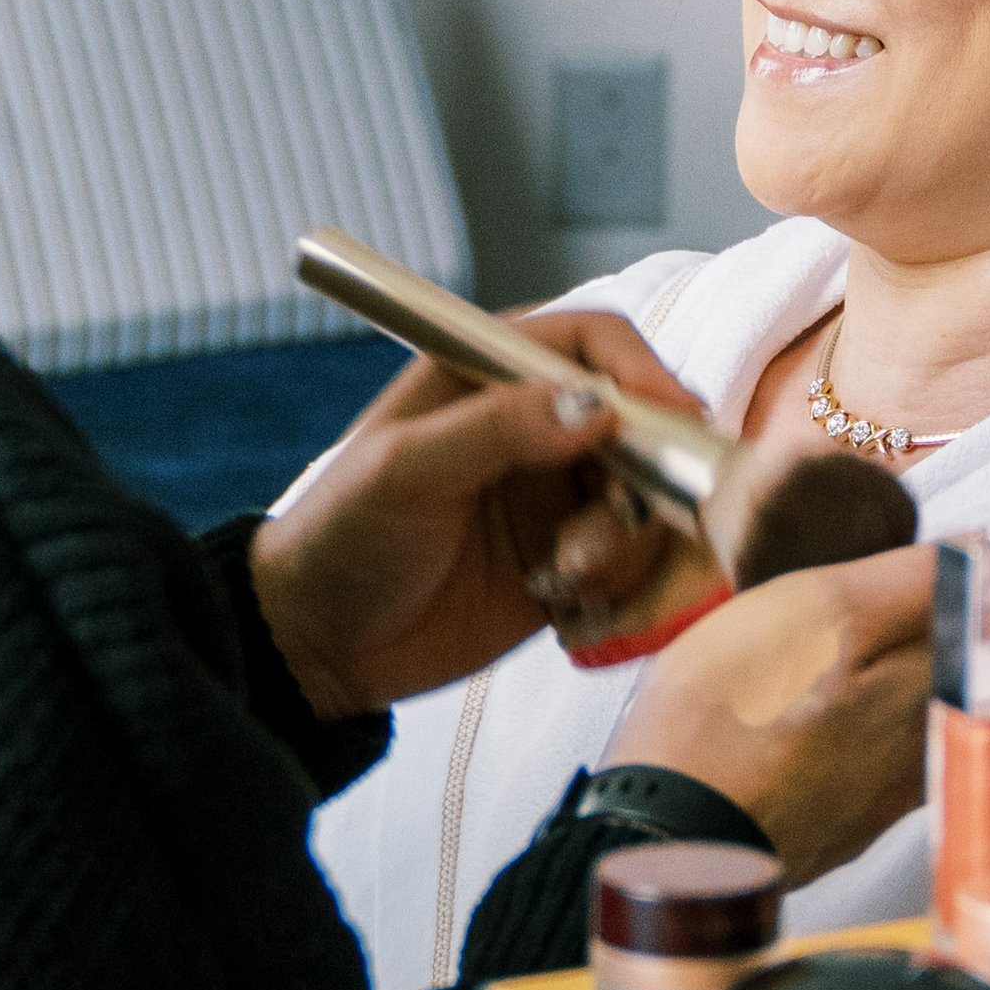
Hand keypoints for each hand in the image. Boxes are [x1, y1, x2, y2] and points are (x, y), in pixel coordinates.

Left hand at [249, 311, 709, 721]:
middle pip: (641, 423)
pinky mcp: (568, 565)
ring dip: (624, 541)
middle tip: (619, 519)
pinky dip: (619, 587)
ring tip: (565, 574)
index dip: (641, 371)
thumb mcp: (402, 472)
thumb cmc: (338, 538)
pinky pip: (632, 567)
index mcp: (486, 376)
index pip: (591, 342)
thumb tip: (596, 406)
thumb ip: (496, 430)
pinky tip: (563, 607)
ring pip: (646, 501)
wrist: (316, 647)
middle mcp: (534, 428)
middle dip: (648, 472)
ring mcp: (556, 498)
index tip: (673, 417)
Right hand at [607, 559, 989, 891]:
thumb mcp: (824, 607)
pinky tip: (876, 689)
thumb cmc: (733, 714)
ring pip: (959, 709)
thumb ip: (921, 580)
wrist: (668, 836)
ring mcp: (892, 785)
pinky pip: (906, 743)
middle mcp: (935, 743)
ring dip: (974, 663)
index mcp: (944, 689)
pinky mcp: (847, 810)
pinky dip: (916, 702)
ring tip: (958, 619)